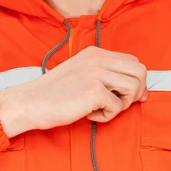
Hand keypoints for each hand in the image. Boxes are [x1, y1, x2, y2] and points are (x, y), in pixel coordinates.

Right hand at [0, 46, 147, 136]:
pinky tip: (90, 115)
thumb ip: (103, 74)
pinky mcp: (94, 91)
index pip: (132, 61)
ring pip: (134, 87)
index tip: (131, 97)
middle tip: (122, 105)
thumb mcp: (80, 73)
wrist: (30, 103)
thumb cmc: (53, 94)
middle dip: (137, 92)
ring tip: (104, 109)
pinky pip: (118, 106)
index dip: (137, 81)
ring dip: (123, 104)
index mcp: (95, 53)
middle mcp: (98, 59)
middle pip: (140, 71)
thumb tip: (134, 87)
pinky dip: (107, 116)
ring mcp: (97, 73)